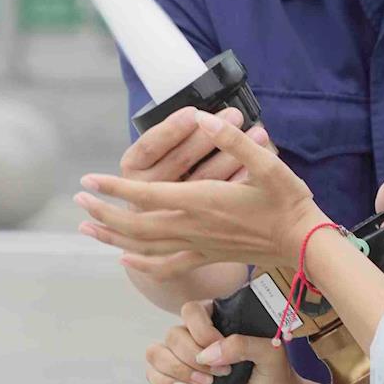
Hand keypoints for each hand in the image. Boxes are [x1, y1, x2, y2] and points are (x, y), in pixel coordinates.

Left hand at [80, 112, 319, 270]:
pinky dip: (142, 264)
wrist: (304, 242)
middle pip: (135, 225)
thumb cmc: (288, 201)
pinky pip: (167, 265)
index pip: (145, 195)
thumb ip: (234, 141)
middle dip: (103, 211)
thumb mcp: (268, 164)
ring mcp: (198, 245)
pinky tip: (125, 259)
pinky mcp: (206, 256)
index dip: (114, 188)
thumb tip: (203, 118)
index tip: (88, 179)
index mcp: (202, 201)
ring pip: (144, 246)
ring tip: (87, 226)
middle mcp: (193, 226)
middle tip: (79, 199)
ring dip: (112, 237)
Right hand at [145, 301, 310, 383]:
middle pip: (173, 334)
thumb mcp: (271, 354)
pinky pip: (153, 374)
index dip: (201, 330)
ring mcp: (185, 360)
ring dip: (178, 370)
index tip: (221, 348)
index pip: (191, 310)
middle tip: (222, 375)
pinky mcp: (178, 382)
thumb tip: (207, 354)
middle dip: (194, 357)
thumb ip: (243, 344)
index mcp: (218, 320)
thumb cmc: (275, 378)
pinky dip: (165, 382)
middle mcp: (197, 337)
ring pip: (156, 353)